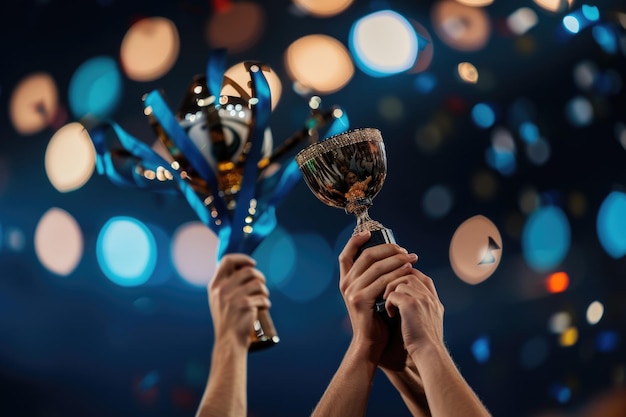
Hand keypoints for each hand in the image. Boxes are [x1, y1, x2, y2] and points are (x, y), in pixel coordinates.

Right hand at [208, 253, 269, 349]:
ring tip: (263, 298)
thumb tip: (246, 267)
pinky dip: (266, 303)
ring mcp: (233, 297)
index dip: (242, 258)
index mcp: (215, 285)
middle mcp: (222, 289)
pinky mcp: (245, 305)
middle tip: (262, 284)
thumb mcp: (219, 299)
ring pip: (258, 284)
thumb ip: (227, 283)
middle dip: (260, 276)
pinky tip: (264, 308)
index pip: (227, 260)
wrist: (228, 341)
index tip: (252, 263)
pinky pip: (262, 298)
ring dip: (264, 291)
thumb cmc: (228, 319)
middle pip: (248, 270)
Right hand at [338, 231, 417, 361]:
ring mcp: (352, 292)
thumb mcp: (372, 294)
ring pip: (376, 267)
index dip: (356, 241)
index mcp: (346, 281)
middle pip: (366, 256)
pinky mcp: (361, 300)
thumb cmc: (377, 319)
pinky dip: (397, 274)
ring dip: (396, 260)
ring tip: (412, 258)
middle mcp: (346, 284)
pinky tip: (408, 271)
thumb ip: (376, 277)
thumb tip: (392, 256)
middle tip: (405, 250)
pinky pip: (382, 281)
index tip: (369, 232)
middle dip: (387, 249)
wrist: (372, 344)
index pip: (346, 255)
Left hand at [383, 269, 443, 357]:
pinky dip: (388, 303)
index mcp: (434, 300)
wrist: (428, 355)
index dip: (406, 277)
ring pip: (400, 281)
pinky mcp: (411, 304)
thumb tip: (401, 299)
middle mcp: (430, 296)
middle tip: (387, 294)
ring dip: (390, 291)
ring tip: (388, 305)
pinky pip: (393, 294)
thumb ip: (418, 308)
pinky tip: (389, 315)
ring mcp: (422, 298)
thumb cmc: (423, 343)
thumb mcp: (426, 322)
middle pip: (409, 274)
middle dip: (394, 281)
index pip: (421, 277)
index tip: (395, 287)